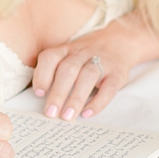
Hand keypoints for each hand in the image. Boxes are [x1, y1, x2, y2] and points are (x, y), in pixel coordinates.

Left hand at [32, 14, 158, 121]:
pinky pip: (108, 88)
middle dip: (58, 93)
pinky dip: (98, 102)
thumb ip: (54, 70)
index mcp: (66, 50)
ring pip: (87, 77)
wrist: (119, 41)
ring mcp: (101, 62)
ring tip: (67, 116)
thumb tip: (40, 97)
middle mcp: (82, 54)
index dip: (42, 74)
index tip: (39, 93)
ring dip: (76, 98)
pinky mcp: (117, 74)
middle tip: (50, 113)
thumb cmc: (86, 56)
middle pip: (68, 70)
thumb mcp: (69, 55)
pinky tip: (87, 114)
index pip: (50, 57)